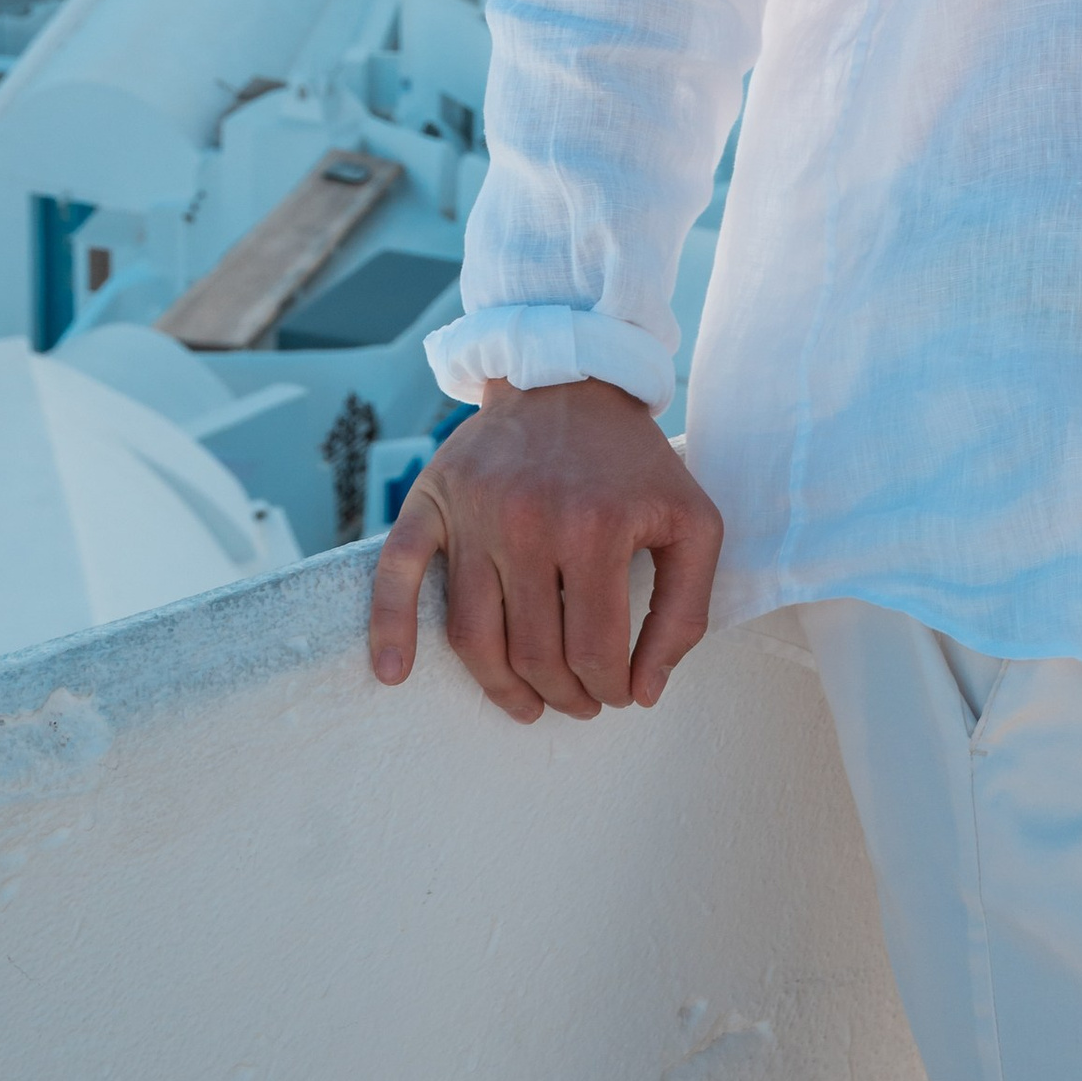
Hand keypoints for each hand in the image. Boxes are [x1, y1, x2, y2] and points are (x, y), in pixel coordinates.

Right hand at [368, 376, 723, 723]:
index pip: (593, 650)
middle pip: (533, 652)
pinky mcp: (431, 498)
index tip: (619, 692)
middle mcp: (529, 521)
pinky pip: (396, 572)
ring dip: (500, 688)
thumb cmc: (634, 460)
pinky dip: (388, 628)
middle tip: (580, 701)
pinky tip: (393, 673)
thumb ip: (685, 610)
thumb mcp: (693, 521)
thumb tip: (645, 693)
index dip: (609, 688)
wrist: (570, 376)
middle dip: (563, 695)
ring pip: (471, 636)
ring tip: (528, 704)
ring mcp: (473, 512)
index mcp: (597, 527)